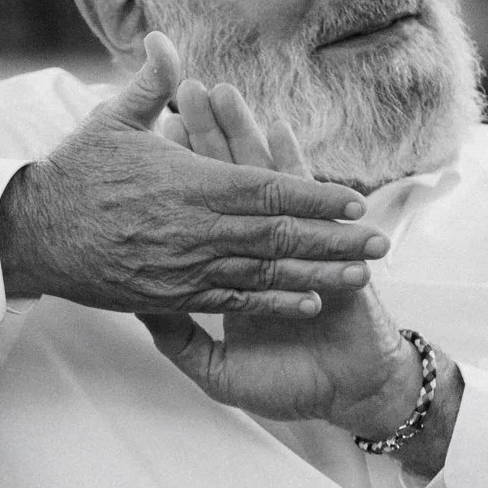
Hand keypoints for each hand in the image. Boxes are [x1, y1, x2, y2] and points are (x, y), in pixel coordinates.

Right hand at [0, 32, 388, 316]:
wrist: (31, 235)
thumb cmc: (72, 175)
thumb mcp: (110, 122)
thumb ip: (150, 85)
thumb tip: (165, 40)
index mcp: (188, 183)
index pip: (267, 189)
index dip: (315, 197)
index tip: (355, 201)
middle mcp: (194, 229)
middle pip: (278, 235)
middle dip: (334, 241)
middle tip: (381, 244)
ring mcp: (184, 266)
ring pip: (264, 273)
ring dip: (316, 275)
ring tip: (359, 278)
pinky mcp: (170, 295)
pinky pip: (232, 300)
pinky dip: (272, 302)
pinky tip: (307, 303)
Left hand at [137, 78, 427, 437]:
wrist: (347, 396)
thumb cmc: (286, 387)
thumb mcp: (217, 371)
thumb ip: (181, 337)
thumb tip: (141, 307)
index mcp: (223, 272)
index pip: (197, 212)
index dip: (179, 175)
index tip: (156, 136)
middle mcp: (255, 249)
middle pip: (227, 181)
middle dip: (208, 137)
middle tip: (185, 90)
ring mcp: (292, 242)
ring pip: (262, 180)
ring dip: (245, 136)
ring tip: (224, 92)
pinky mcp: (326, 245)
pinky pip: (305, 197)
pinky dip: (292, 164)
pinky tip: (278, 128)